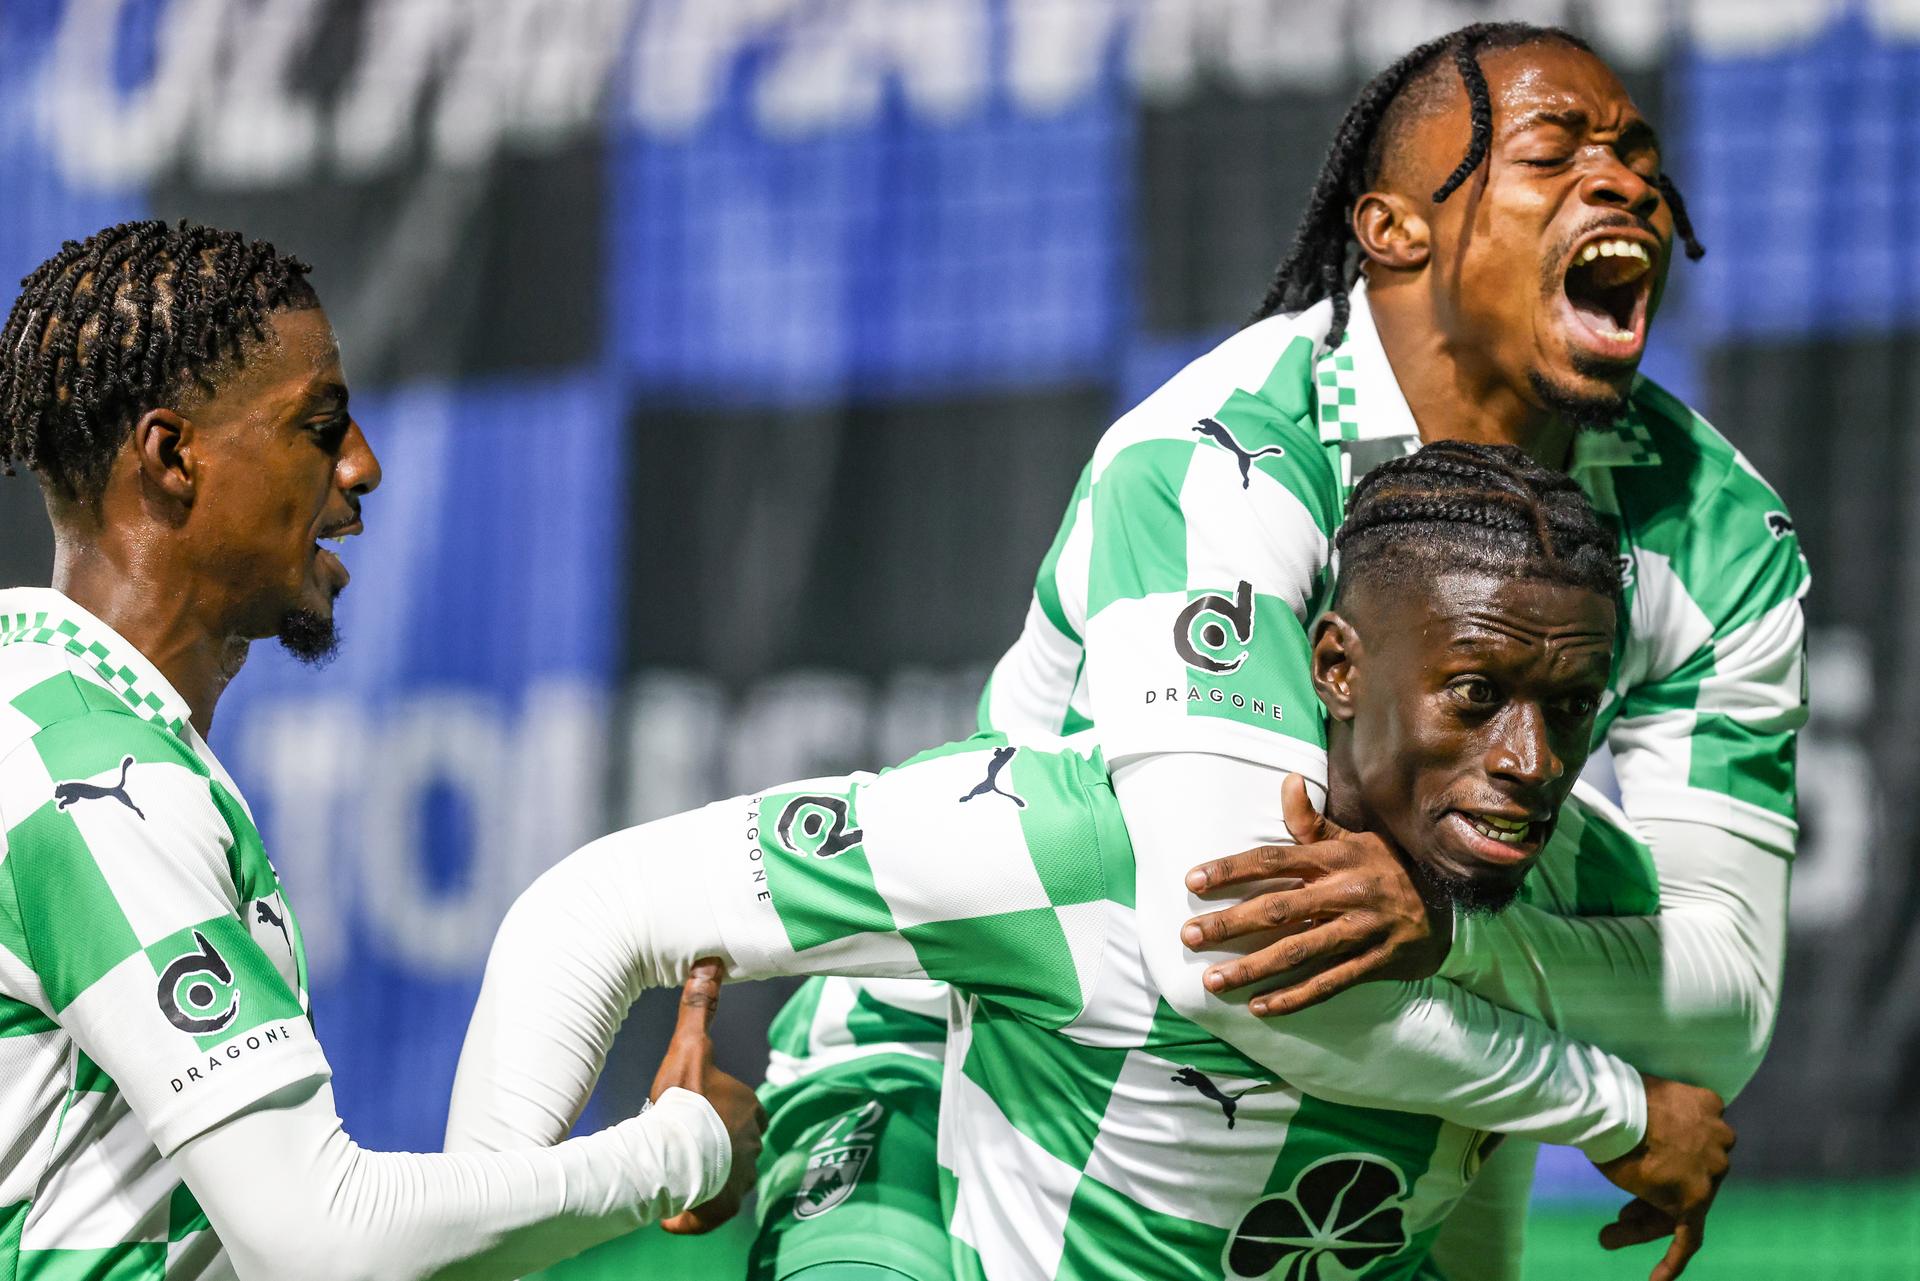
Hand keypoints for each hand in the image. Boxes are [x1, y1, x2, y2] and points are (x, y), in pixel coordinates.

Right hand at [649, 959, 766, 1234]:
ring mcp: (742, 1176)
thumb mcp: (689, 1048)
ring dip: (709, 1172)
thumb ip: (699, 1009)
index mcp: (750, 1107)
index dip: (720, 1107)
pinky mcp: (725, 1204)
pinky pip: (714, 1208)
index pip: (743, 1107)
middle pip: (737, 1140)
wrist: (673, 1155)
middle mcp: (754, 1142)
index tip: (697, 1110)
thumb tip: (708, 964)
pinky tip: (678, 1206)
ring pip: (728, 1172)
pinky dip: (698, 1208)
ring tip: (681, 1168)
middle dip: (717, 1140)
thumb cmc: (683, 1101)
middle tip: (686, 1137)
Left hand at [1179, 774, 1450, 1015]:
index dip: (1232, 869)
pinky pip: (1329, 983)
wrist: (1446, 909)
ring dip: (1254, 968)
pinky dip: (1294, 997)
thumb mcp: (1354, 839)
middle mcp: (1347, 891)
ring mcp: (1362, 929)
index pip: (1274, 859)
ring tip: (1214, 980)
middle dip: (1230, 924)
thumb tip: (1287, 780)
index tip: (1193, 880)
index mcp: (1336, 857)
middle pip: (1279, 908)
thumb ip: (1312, 822)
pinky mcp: (1375, 962)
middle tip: (1189, 936)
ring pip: (1299, 951)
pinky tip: (1259, 1006)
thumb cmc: (1385, 869)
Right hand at [1592, 1073, 1735, 1280]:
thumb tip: (1641, 1142)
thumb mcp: (1647, 1101)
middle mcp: (1720, 1142)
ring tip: (1608, 1237)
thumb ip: (1659, 1122)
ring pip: (1680, 1207)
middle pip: (1686, 1178)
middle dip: (1651, 1198)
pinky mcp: (1695, 1202)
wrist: (1616, 1107)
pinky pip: (1689, 1238)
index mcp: (1710, 1108)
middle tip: (1620, 1214)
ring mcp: (1711, 1174)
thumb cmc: (1616, 1100)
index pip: (1690, 1142)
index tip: (1639, 1172)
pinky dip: (1673, 1260)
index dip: (1665, 1161)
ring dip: (1643, 1224)